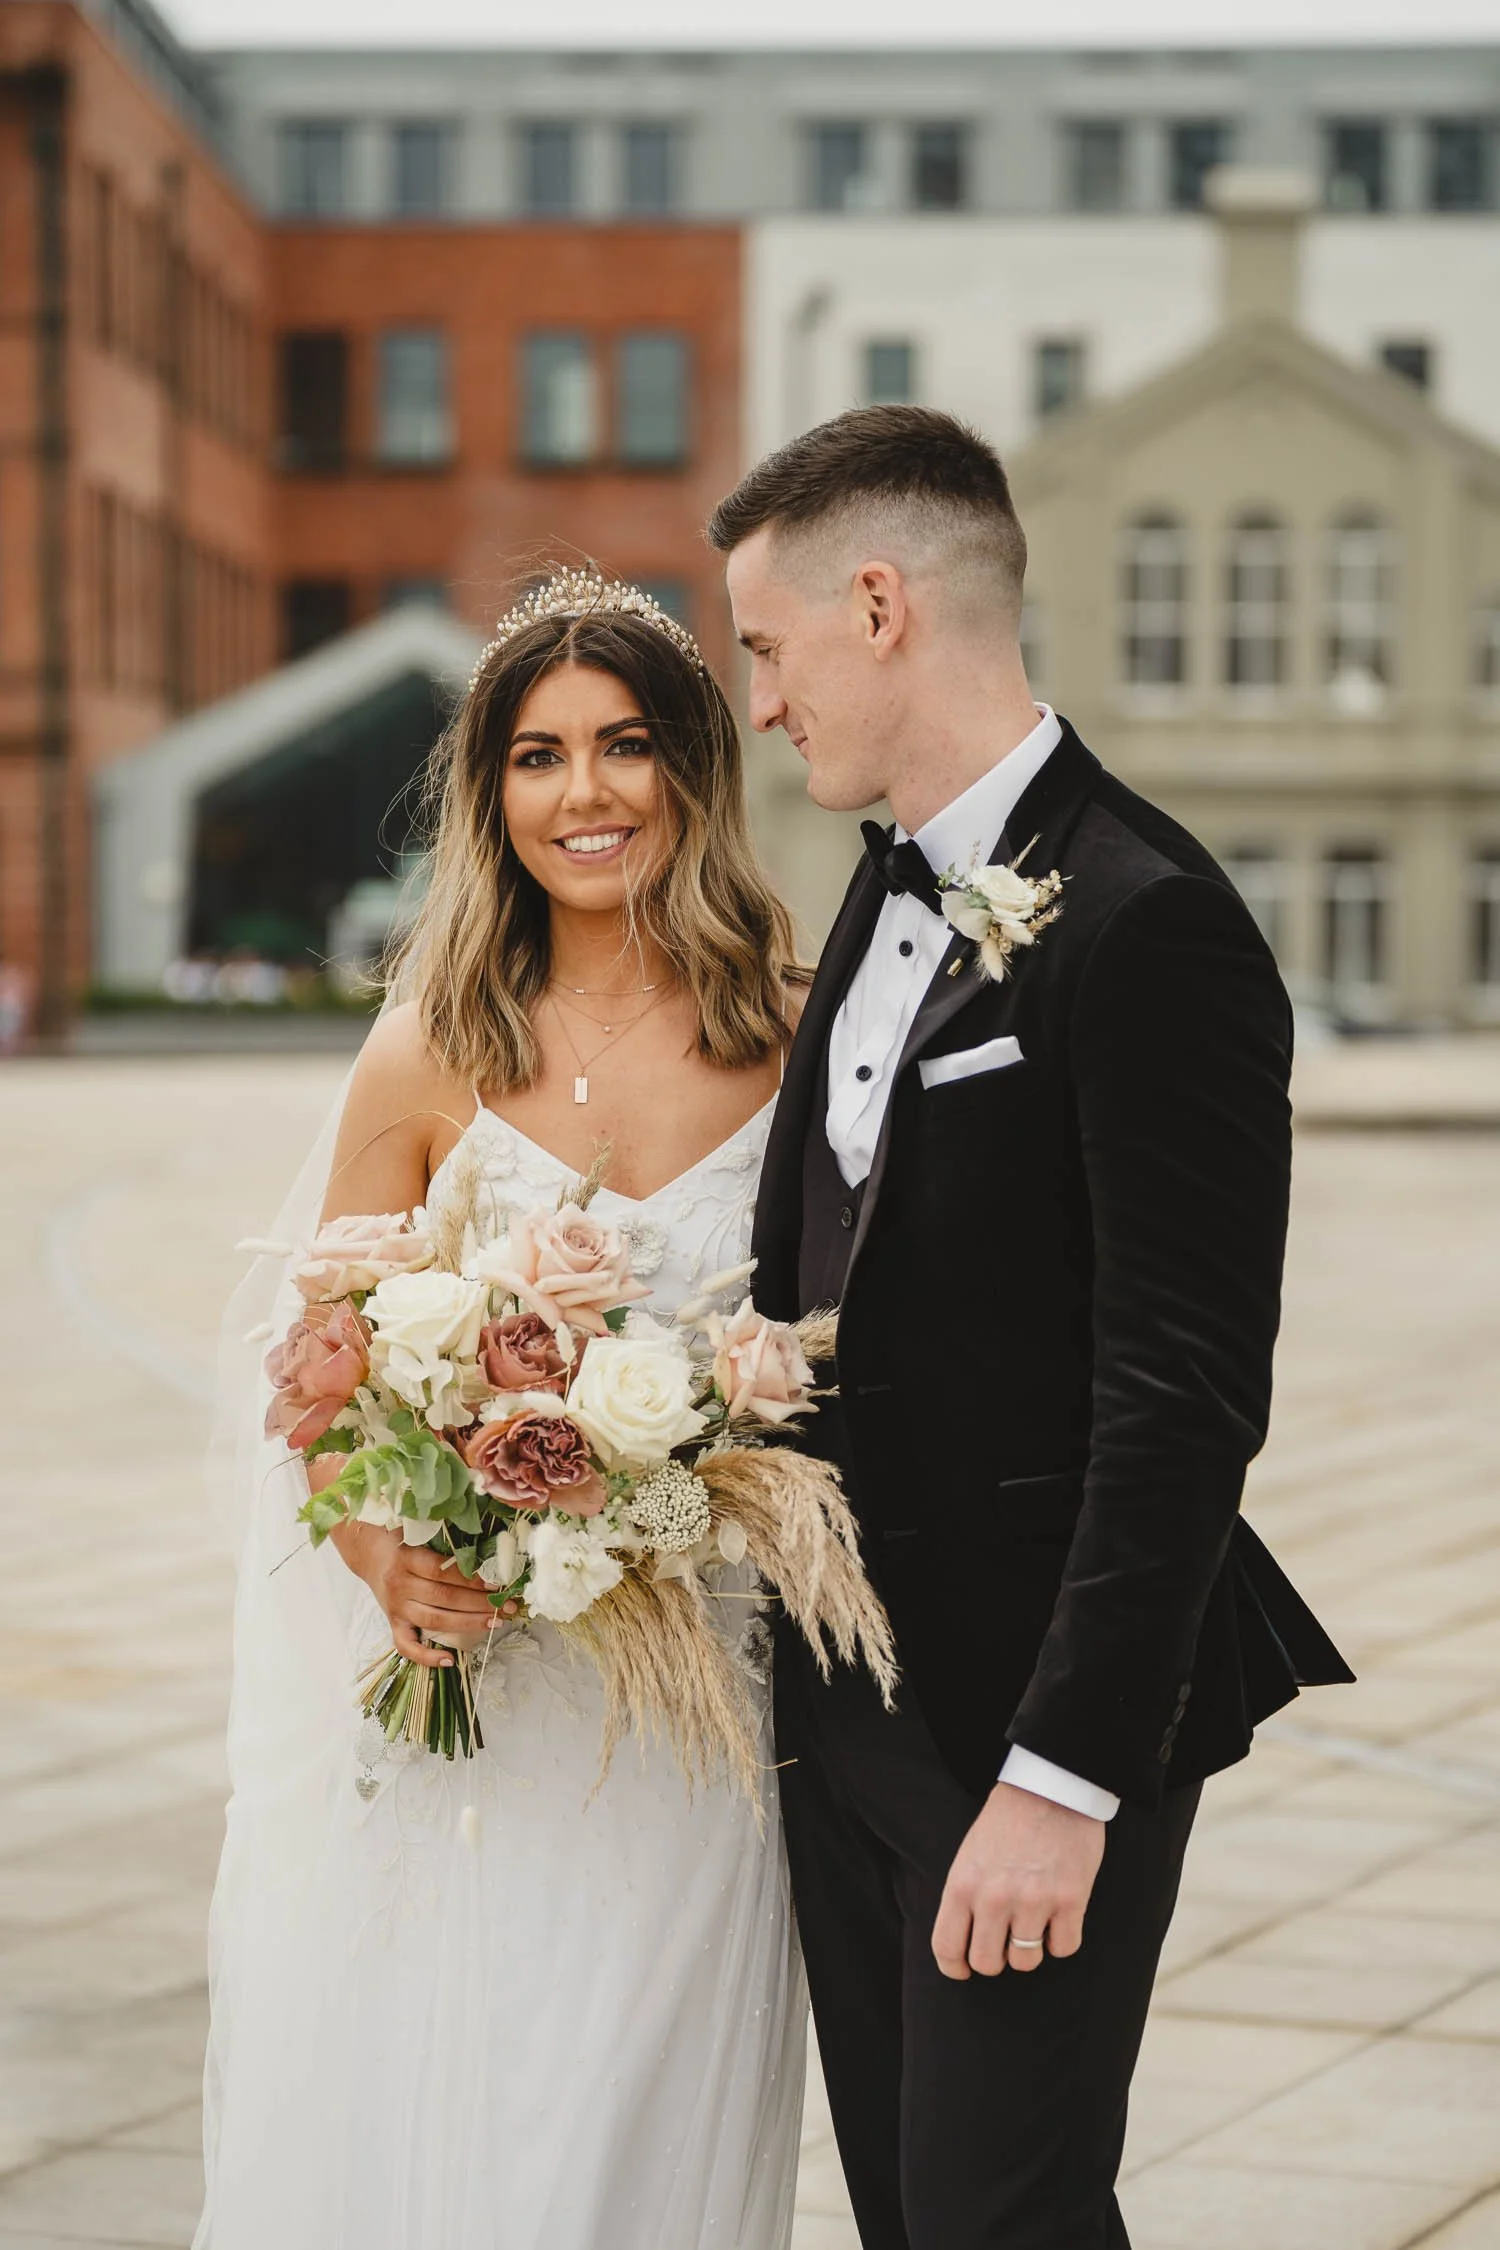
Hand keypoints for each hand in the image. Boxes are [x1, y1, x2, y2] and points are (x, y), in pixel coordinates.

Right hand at [316, 1449, 507, 1669]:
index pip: (443, 1572)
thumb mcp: (415, 1520)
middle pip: (445, 1598)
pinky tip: (449, 1660)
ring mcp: (395, 1607)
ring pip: (435, 1621)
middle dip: (481, 1603)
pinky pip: (406, 1645)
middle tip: (511, 1605)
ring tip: (497, 1621)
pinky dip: (426, 1657)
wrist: (365, 1550)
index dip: (473, 1580)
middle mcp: (399, 1584)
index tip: (499, 1582)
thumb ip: (442, 1515)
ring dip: (469, 1624)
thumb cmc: (398, 1532)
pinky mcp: (392, 1621)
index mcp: (406, 1557)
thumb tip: (474, 1490)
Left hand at [932, 1780, 1105, 1980]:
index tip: (964, 1969)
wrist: (1051, 1787)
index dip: (955, 1967)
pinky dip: (1061, 1939)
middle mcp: (994, 1897)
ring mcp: (1033, 1901)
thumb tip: (963, 1944)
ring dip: (1030, 1949)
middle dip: (996, 1959)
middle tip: (1004, 1940)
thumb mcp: (970, 1855)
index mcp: (963, 1884)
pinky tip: (1059, 1916)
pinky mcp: (1070, 1900)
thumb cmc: (1007, 1821)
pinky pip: (1063, 1948)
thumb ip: (964, 1898)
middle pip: (988, 1964)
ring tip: (1033, 1922)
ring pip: (1025, 1961)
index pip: (947, 1948)